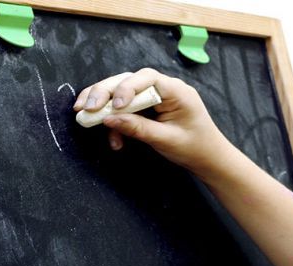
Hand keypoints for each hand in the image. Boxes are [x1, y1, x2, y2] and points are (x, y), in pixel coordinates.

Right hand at [74, 68, 240, 175]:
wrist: (208, 159)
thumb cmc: (195, 148)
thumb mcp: (166, 140)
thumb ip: (138, 128)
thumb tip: (109, 119)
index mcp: (176, 90)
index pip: (147, 78)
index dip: (126, 88)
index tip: (114, 105)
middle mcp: (164, 88)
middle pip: (128, 82)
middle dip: (104, 94)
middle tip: (84, 108)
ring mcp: (154, 97)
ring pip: (122, 93)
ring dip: (103, 107)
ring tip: (85, 119)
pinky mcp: (148, 108)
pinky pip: (126, 109)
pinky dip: (115, 122)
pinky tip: (114, 141)